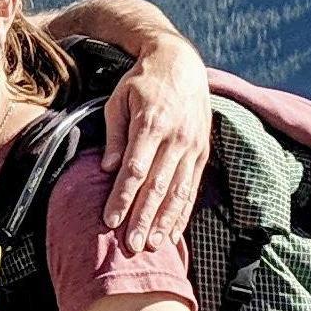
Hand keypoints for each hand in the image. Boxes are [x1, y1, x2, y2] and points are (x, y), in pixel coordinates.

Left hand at [103, 36, 212, 251]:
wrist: (182, 64)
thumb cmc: (142, 82)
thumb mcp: (119, 99)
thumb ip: (114, 135)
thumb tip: (108, 169)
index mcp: (152, 123)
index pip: (135, 168)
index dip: (123, 196)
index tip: (110, 220)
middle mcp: (176, 138)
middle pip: (158, 185)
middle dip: (143, 218)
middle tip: (132, 246)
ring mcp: (192, 147)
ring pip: (178, 191)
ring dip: (165, 221)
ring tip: (153, 246)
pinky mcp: (202, 152)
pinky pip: (192, 187)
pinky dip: (183, 212)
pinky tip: (174, 233)